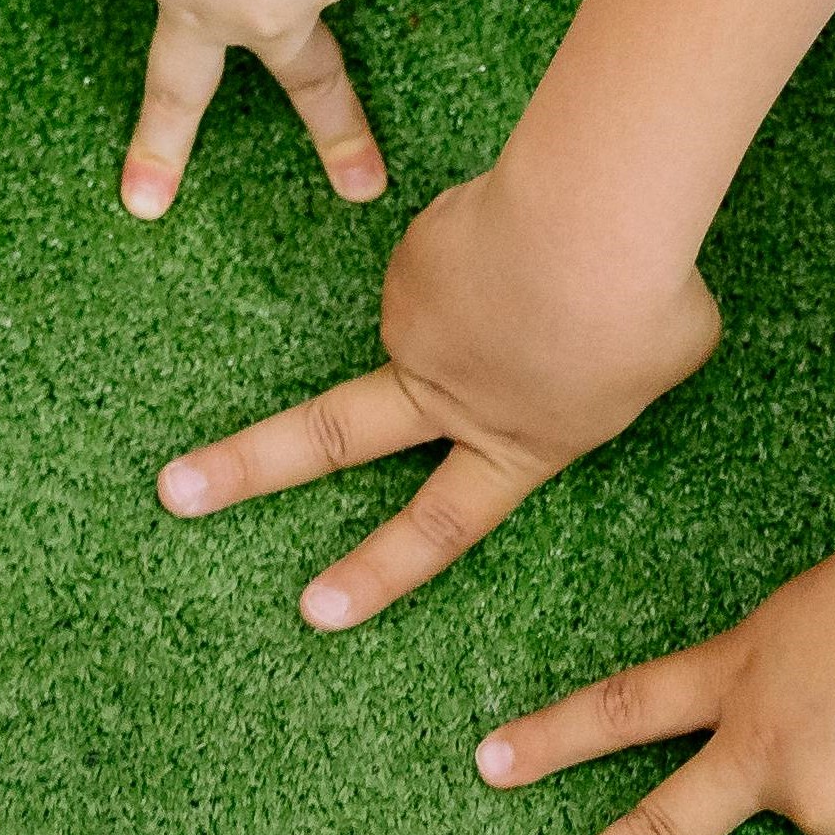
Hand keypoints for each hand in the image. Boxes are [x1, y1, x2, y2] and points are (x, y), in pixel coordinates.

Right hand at [157, 160, 717, 631]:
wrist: (593, 223)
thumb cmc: (648, 301)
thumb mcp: (661, 362)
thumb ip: (606, 370)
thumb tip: (567, 339)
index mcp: (518, 446)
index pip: (441, 528)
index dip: (377, 573)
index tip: (313, 613)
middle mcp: (447, 397)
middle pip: (326, 438)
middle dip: (243, 468)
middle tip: (173, 490)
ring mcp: (416, 326)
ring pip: (450, 303)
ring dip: (501, 278)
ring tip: (573, 255)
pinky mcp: (410, 258)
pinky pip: (460, 243)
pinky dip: (500, 234)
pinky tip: (542, 221)